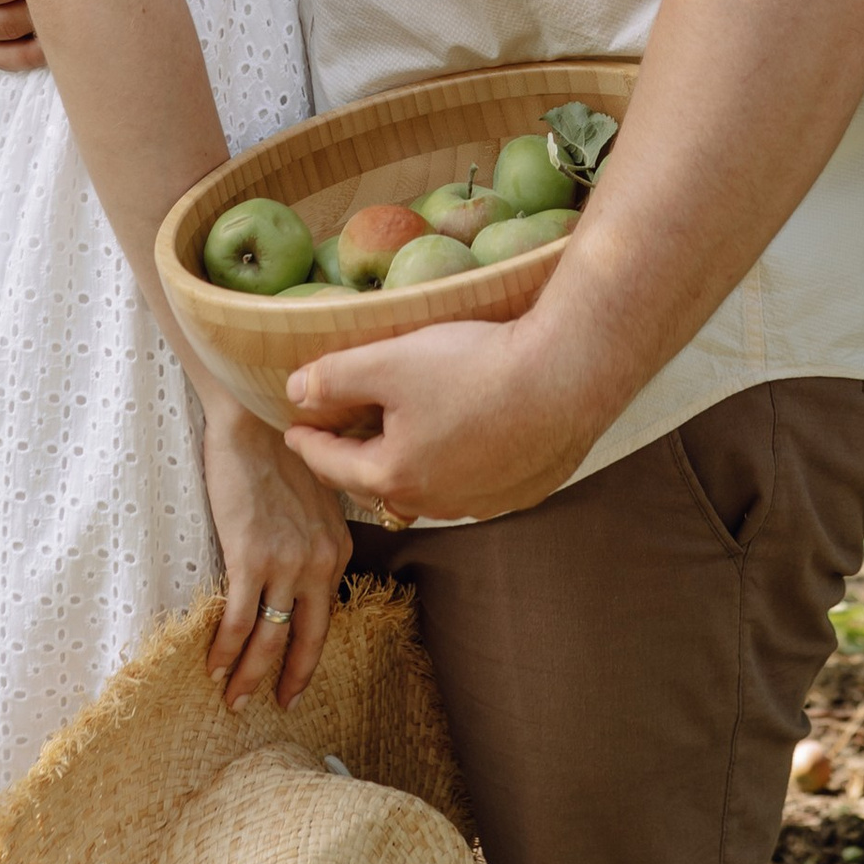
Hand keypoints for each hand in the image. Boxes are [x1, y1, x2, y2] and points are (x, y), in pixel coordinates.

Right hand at [200, 394, 353, 703]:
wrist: (257, 416)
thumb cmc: (280, 448)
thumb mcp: (315, 495)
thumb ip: (311, 533)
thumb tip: (297, 557)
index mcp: (336, 549)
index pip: (324, 615)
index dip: (309, 651)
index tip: (295, 675)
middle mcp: (319, 562)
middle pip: (306, 638)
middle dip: (290, 679)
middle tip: (277, 705)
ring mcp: (285, 563)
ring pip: (269, 637)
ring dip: (249, 675)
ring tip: (234, 700)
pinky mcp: (250, 556)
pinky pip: (238, 619)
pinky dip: (225, 649)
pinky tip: (212, 667)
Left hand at [284, 318, 603, 527]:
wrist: (568, 376)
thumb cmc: (475, 367)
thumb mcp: (390, 361)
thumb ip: (335, 378)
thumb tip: (295, 392)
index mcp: (394, 475)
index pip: (333, 464)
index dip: (308, 443)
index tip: (294, 431)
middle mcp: (435, 502)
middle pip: (379, 482)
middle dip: (356, 460)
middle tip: (344, 434)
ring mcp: (482, 503)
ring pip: (429, 488)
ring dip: (411, 465)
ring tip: (405, 435)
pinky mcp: (522, 491)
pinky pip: (475, 483)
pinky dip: (459, 465)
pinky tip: (468, 437)